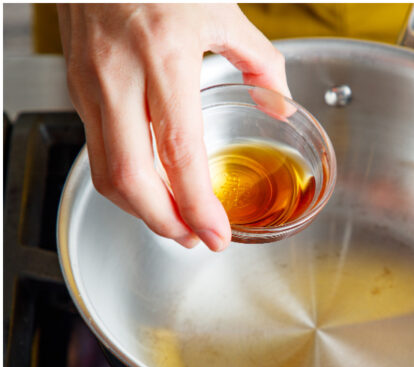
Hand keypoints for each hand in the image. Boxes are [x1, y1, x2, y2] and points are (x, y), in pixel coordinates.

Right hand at [58, 4, 290, 250]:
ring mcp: (91, 84)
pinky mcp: (77, 86)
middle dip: (166, 222)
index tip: (216, 233)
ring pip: (106, 169)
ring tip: (180, 223)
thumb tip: (280, 104)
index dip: (196, 203)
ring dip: (143, 208)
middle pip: (132, 176)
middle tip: (198, 240)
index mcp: (165, 58)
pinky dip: (125, 179)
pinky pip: (97, 148)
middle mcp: (121, 76)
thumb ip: (261, 61)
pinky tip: (153, 186)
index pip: (179, 151)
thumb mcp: (222, 11)